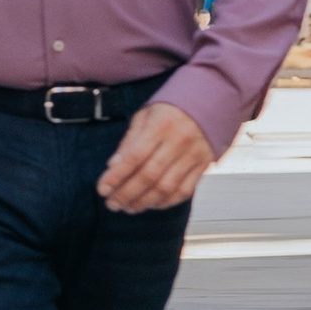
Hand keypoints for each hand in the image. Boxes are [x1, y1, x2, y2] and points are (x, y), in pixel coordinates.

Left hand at [98, 101, 213, 214]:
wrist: (208, 102)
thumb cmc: (170, 110)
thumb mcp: (145, 116)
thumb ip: (129, 141)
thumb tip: (113, 166)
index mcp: (161, 125)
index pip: (135, 156)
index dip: (116, 176)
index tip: (102, 189)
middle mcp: (179, 141)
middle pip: (149, 176)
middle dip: (127, 194)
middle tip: (112, 204)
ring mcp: (194, 155)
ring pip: (167, 188)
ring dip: (144, 202)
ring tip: (129, 208)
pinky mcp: (204, 165)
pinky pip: (185, 191)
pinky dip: (166, 202)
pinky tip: (151, 204)